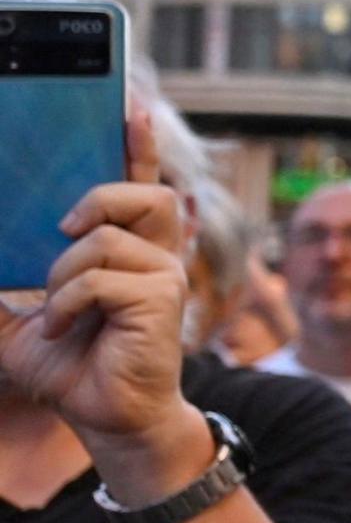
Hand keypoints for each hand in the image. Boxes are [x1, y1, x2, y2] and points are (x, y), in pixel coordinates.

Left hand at [0, 114, 207, 499]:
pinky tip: (63, 328)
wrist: (101, 415)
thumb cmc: (67, 365)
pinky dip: (66, 303)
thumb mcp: (13, 317)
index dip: (138, 145)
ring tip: (56, 310)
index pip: (140, 184)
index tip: (132, 107)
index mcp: (128, 251)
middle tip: (62, 229)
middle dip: (99, 198)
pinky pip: (100, 278)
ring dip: (62, 272)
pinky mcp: (160, 302)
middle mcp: (155, 256)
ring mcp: (164, 277)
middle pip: (147, 193)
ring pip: (105, 238)